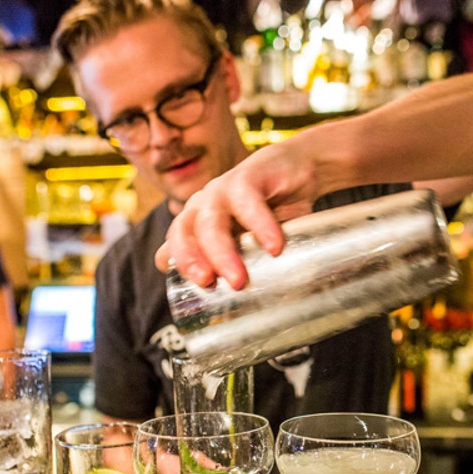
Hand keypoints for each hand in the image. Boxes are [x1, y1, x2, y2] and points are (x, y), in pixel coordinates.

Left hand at [154, 143, 318, 289]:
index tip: (193, 290)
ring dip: (222, 253)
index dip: (178, 267)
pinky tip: (273, 247)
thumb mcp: (252, 243)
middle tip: (208, 284)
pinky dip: (260, 225)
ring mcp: (221, 190)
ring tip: (238, 279)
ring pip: (210, 222)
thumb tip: (243, 306)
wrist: (299, 167)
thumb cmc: (272, 212)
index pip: (172, 247)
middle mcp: (202, 206)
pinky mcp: (247, 176)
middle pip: (184, 234)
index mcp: (197, 225)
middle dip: (191, 260)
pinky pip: (248, 202)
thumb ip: (240, 265)